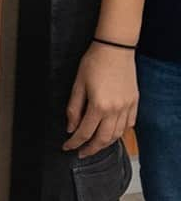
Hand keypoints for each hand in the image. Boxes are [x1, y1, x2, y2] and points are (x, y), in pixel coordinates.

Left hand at [62, 42, 137, 156]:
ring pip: (117, 135)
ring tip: (95, 145)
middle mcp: (115, 110)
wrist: (115, 47)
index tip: (67, 147)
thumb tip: (71, 128)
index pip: (84, 132)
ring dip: (105, 143)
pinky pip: (130, 124)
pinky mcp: (134, 102)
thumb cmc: (94, 62)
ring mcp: (127, 107)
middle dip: (90, 149)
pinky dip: (121, 132)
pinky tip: (113, 133)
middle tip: (81, 153)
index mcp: (99, 106)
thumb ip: (74, 108)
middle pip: (102, 139)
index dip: (74, 143)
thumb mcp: (78, 83)